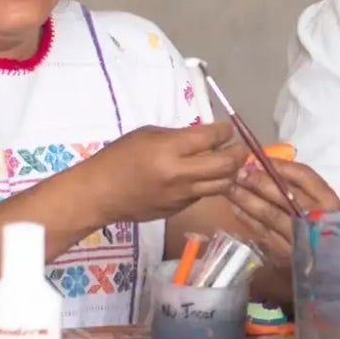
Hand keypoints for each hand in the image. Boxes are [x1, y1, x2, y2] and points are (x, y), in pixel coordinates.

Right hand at [87, 121, 244, 225]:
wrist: (99, 194)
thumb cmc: (118, 157)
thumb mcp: (147, 135)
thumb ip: (178, 136)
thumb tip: (204, 137)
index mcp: (170, 149)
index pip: (211, 137)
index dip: (226, 131)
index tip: (228, 129)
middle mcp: (181, 174)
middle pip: (226, 164)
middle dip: (240, 153)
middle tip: (240, 147)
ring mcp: (182, 195)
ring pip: (222, 185)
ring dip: (231, 172)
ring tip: (229, 163)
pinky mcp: (180, 210)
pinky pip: (204, 195)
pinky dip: (210, 184)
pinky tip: (204, 177)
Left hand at [228, 159, 339, 267]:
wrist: (329, 261)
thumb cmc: (322, 222)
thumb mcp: (319, 200)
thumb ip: (298, 182)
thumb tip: (266, 164)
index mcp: (328, 201)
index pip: (303, 176)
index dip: (279, 165)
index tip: (259, 158)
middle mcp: (315, 218)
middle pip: (283, 194)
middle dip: (259, 181)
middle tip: (240, 172)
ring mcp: (299, 237)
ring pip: (269, 213)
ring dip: (247, 199)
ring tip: (231, 187)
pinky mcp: (284, 253)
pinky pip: (261, 231)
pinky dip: (246, 218)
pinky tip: (236, 207)